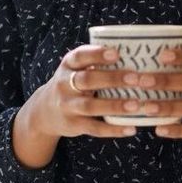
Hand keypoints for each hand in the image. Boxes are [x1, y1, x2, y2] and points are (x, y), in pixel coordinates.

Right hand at [32, 44, 151, 138]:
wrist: (45, 111)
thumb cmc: (72, 84)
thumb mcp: (76, 69)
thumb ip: (96, 62)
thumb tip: (134, 54)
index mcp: (69, 65)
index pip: (80, 56)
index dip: (97, 54)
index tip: (117, 53)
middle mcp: (64, 84)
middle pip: (87, 80)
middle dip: (112, 78)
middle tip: (135, 78)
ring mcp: (68, 106)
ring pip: (90, 106)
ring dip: (114, 105)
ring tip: (136, 105)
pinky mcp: (73, 125)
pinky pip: (94, 128)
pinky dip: (113, 130)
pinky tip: (131, 129)